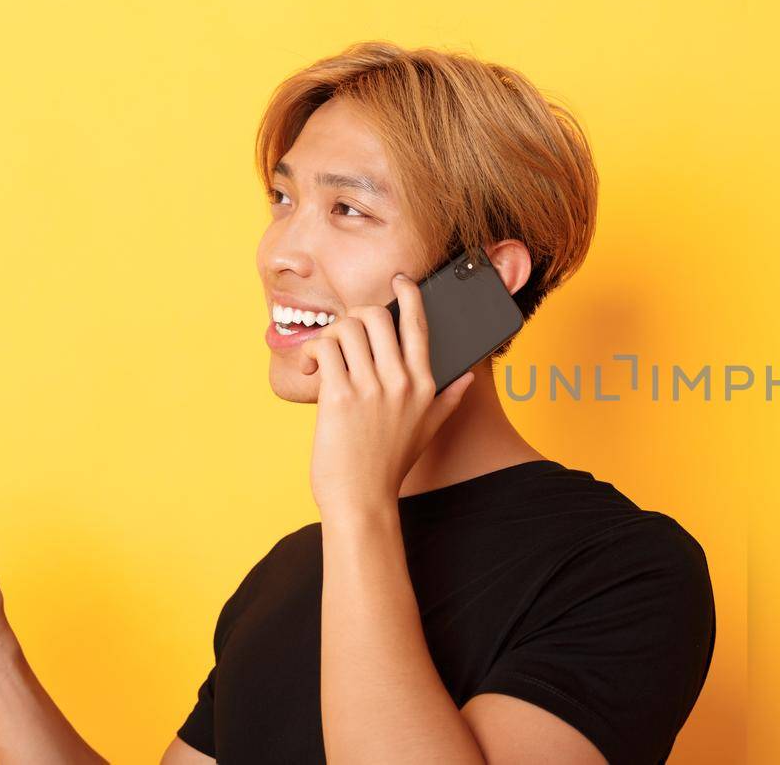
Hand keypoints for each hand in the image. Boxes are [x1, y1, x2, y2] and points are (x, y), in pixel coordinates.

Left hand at [299, 273, 473, 519]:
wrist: (361, 498)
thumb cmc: (389, 464)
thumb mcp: (429, 430)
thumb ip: (450, 399)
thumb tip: (468, 376)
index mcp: (425, 385)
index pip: (419, 325)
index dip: (410, 295)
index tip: (400, 281)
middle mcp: (401, 382)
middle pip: (377, 316)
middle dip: (355, 317)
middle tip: (346, 334)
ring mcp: (371, 388)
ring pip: (348, 328)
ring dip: (331, 334)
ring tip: (324, 355)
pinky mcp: (339, 397)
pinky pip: (324, 348)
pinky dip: (312, 351)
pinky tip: (310, 368)